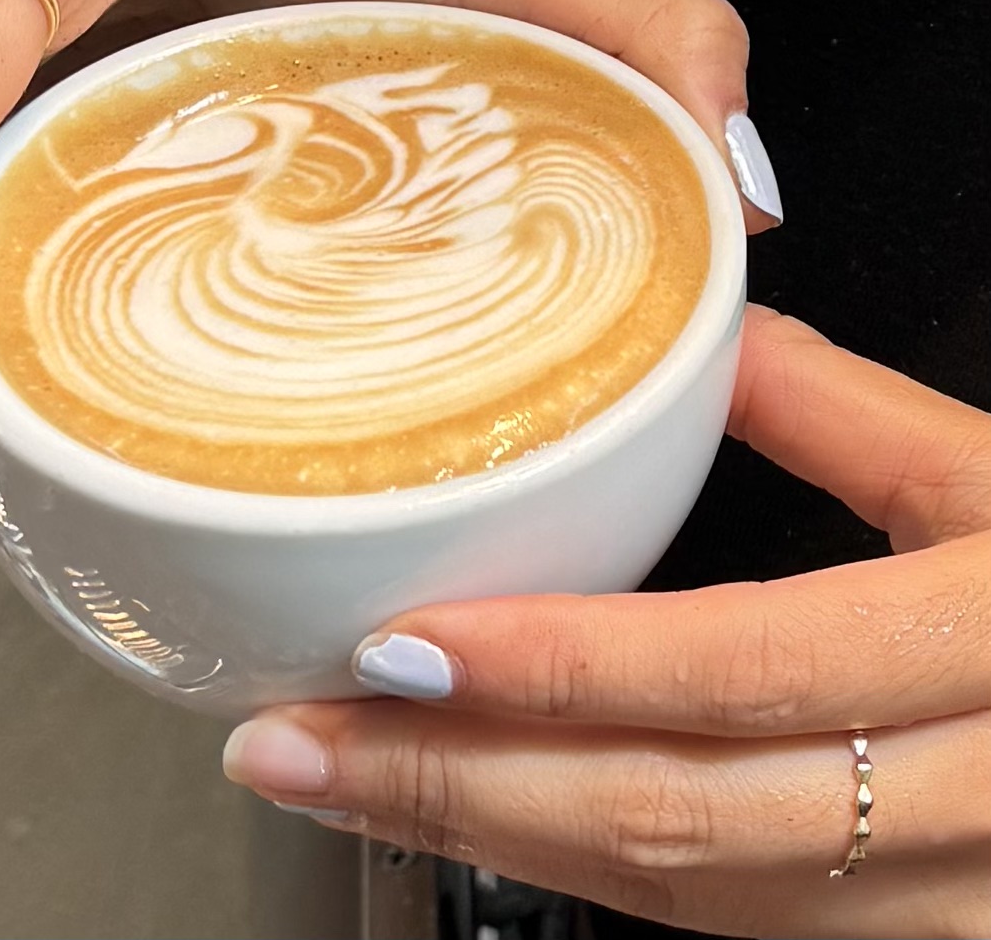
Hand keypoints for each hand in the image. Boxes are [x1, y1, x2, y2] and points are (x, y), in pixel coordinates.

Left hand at [221, 306, 990, 937]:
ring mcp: (957, 896)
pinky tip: (482, 813)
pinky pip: (729, 918)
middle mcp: (981, 794)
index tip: (389, 641)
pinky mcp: (926, 935)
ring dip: (498, 840)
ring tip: (348, 779)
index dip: (557, 669)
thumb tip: (711, 334)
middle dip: (460, 790)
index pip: (741, 669)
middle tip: (294, 750)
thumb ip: (852, 410)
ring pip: (691, 891)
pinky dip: (588, 869)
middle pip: (681, 816)